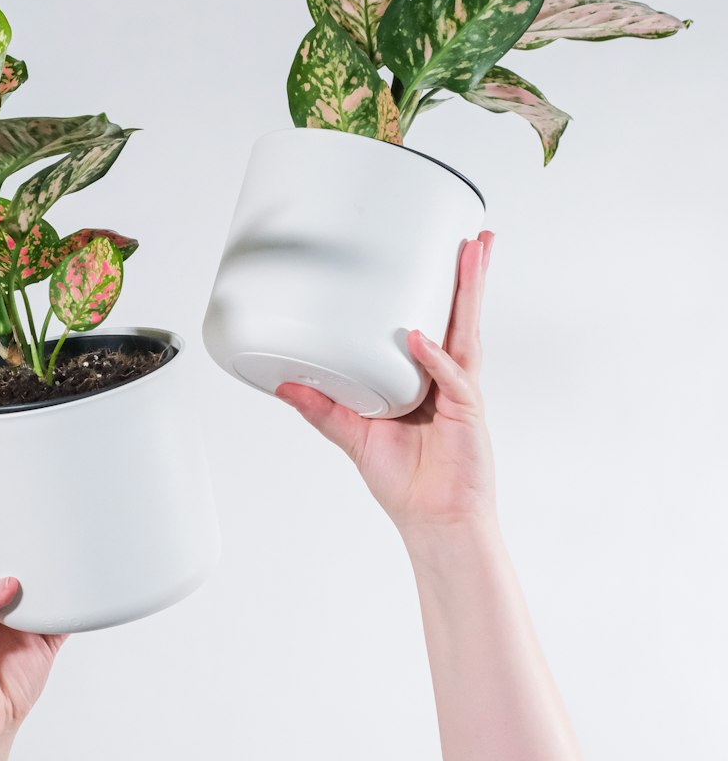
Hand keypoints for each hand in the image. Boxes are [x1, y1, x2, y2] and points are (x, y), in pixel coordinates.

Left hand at [276, 231, 495, 536]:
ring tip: (472, 257)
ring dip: (471, 294)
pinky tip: (422, 339)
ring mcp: (461, 395)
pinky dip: (436, 358)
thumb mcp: (354, 435)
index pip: (437, 323)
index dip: (441, 290)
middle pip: (462, 317)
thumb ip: (322, 408)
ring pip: (467, 334)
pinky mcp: (467, 416)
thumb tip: (285, 384)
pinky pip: (452, 379)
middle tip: (475, 238)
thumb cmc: (406, 482)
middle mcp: (449, 380)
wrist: (434, 522)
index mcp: (428, 379)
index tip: (440, 254)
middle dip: (470, 277)